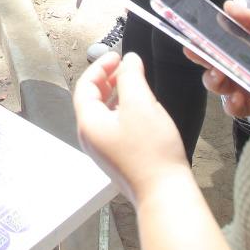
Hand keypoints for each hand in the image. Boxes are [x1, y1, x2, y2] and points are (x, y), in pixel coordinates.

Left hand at [73, 52, 193, 204]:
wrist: (164, 193)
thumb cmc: (152, 151)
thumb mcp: (140, 104)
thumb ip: (131, 76)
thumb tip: (128, 60)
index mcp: (89, 123)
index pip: (85, 86)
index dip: (100, 66)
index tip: (116, 55)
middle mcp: (91, 138)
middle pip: (92, 100)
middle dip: (107, 79)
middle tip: (123, 67)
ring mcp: (104, 150)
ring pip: (104, 113)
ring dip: (116, 94)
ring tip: (134, 83)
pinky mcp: (118, 158)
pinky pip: (114, 127)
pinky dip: (123, 111)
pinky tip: (141, 109)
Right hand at [185, 1, 249, 118]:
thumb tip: (226, 5)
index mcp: (245, 48)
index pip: (218, 45)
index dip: (202, 43)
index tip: (191, 40)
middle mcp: (242, 68)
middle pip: (212, 65)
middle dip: (202, 60)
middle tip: (198, 54)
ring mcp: (247, 88)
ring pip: (218, 86)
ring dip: (213, 80)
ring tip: (221, 75)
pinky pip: (234, 108)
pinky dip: (231, 102)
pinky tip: (237, 95)